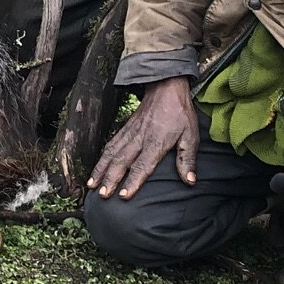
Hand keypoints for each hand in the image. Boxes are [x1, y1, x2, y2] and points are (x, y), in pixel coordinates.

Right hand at [88, 77, 200, 200]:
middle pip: (121, 162)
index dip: (133, 182)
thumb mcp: (191, 136)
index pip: (142, 166)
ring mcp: (129, 133)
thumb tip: (190, 181)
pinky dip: (101, 158)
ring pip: (111, 154)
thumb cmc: (180, 114)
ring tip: (92, 185)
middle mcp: (138, 139)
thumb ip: (187, 159)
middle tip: (103, 195)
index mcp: (155, 143)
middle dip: (110, 179)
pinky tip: (97, 167)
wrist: (165, 88)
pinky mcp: (124, 129)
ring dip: (100, 170)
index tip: (123, 196)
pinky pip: (110, 145)